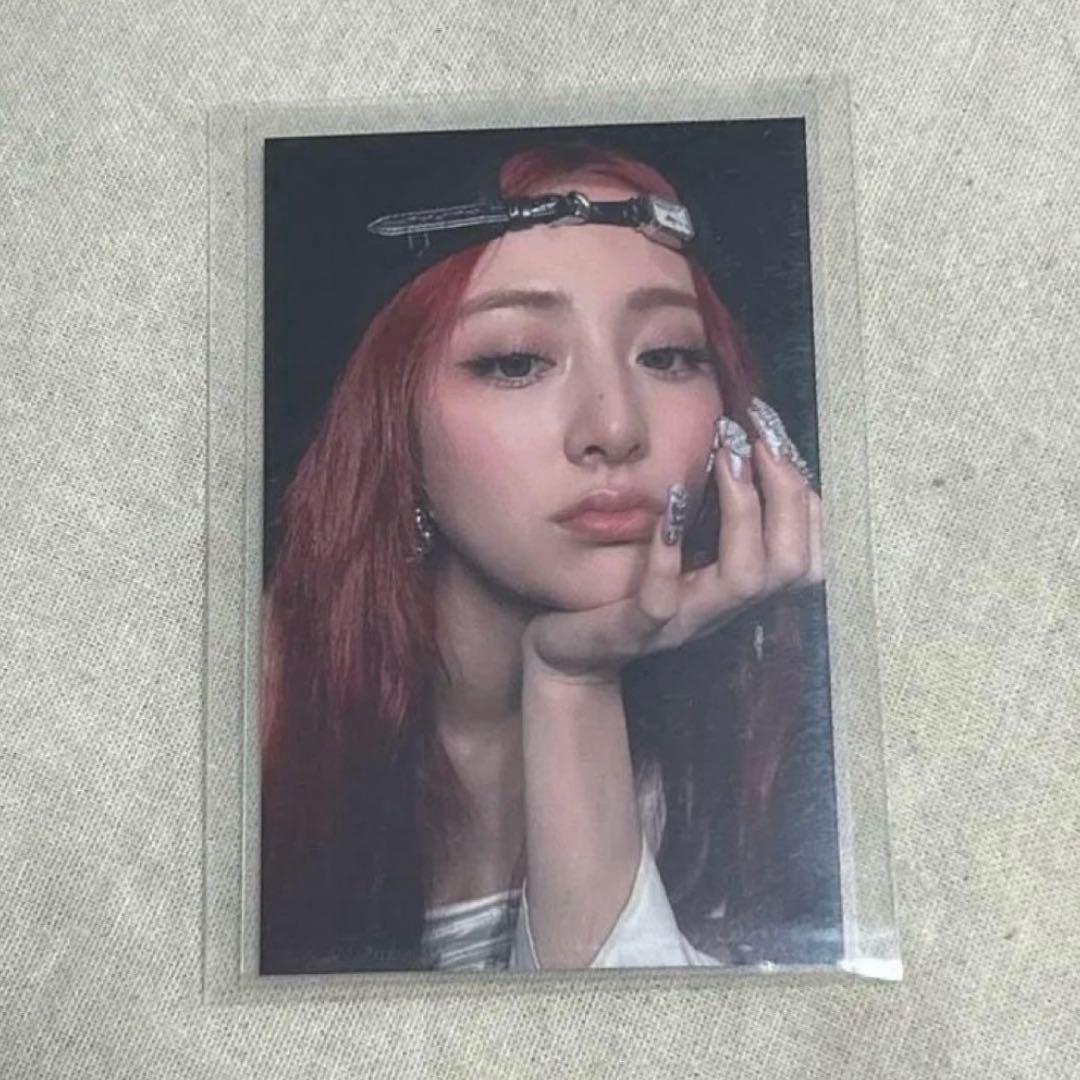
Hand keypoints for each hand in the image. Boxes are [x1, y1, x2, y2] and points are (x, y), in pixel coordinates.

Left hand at [521, 427, 823, 684]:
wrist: (573, 654)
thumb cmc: (627, 590)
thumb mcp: (679, 550)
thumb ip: (709, 515)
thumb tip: (737, 446)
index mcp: (739, 588)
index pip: (806, 551)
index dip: (804, 496)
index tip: (779, 440)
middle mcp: (723, 608)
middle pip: (791, 564)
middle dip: (786, 494)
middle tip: (760, 439)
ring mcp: (683, 622)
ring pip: (744, 581)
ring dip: (743, 514)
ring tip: (727, 460)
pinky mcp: (637, 630)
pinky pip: (661, 599)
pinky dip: (668, 554)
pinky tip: (667, 509)